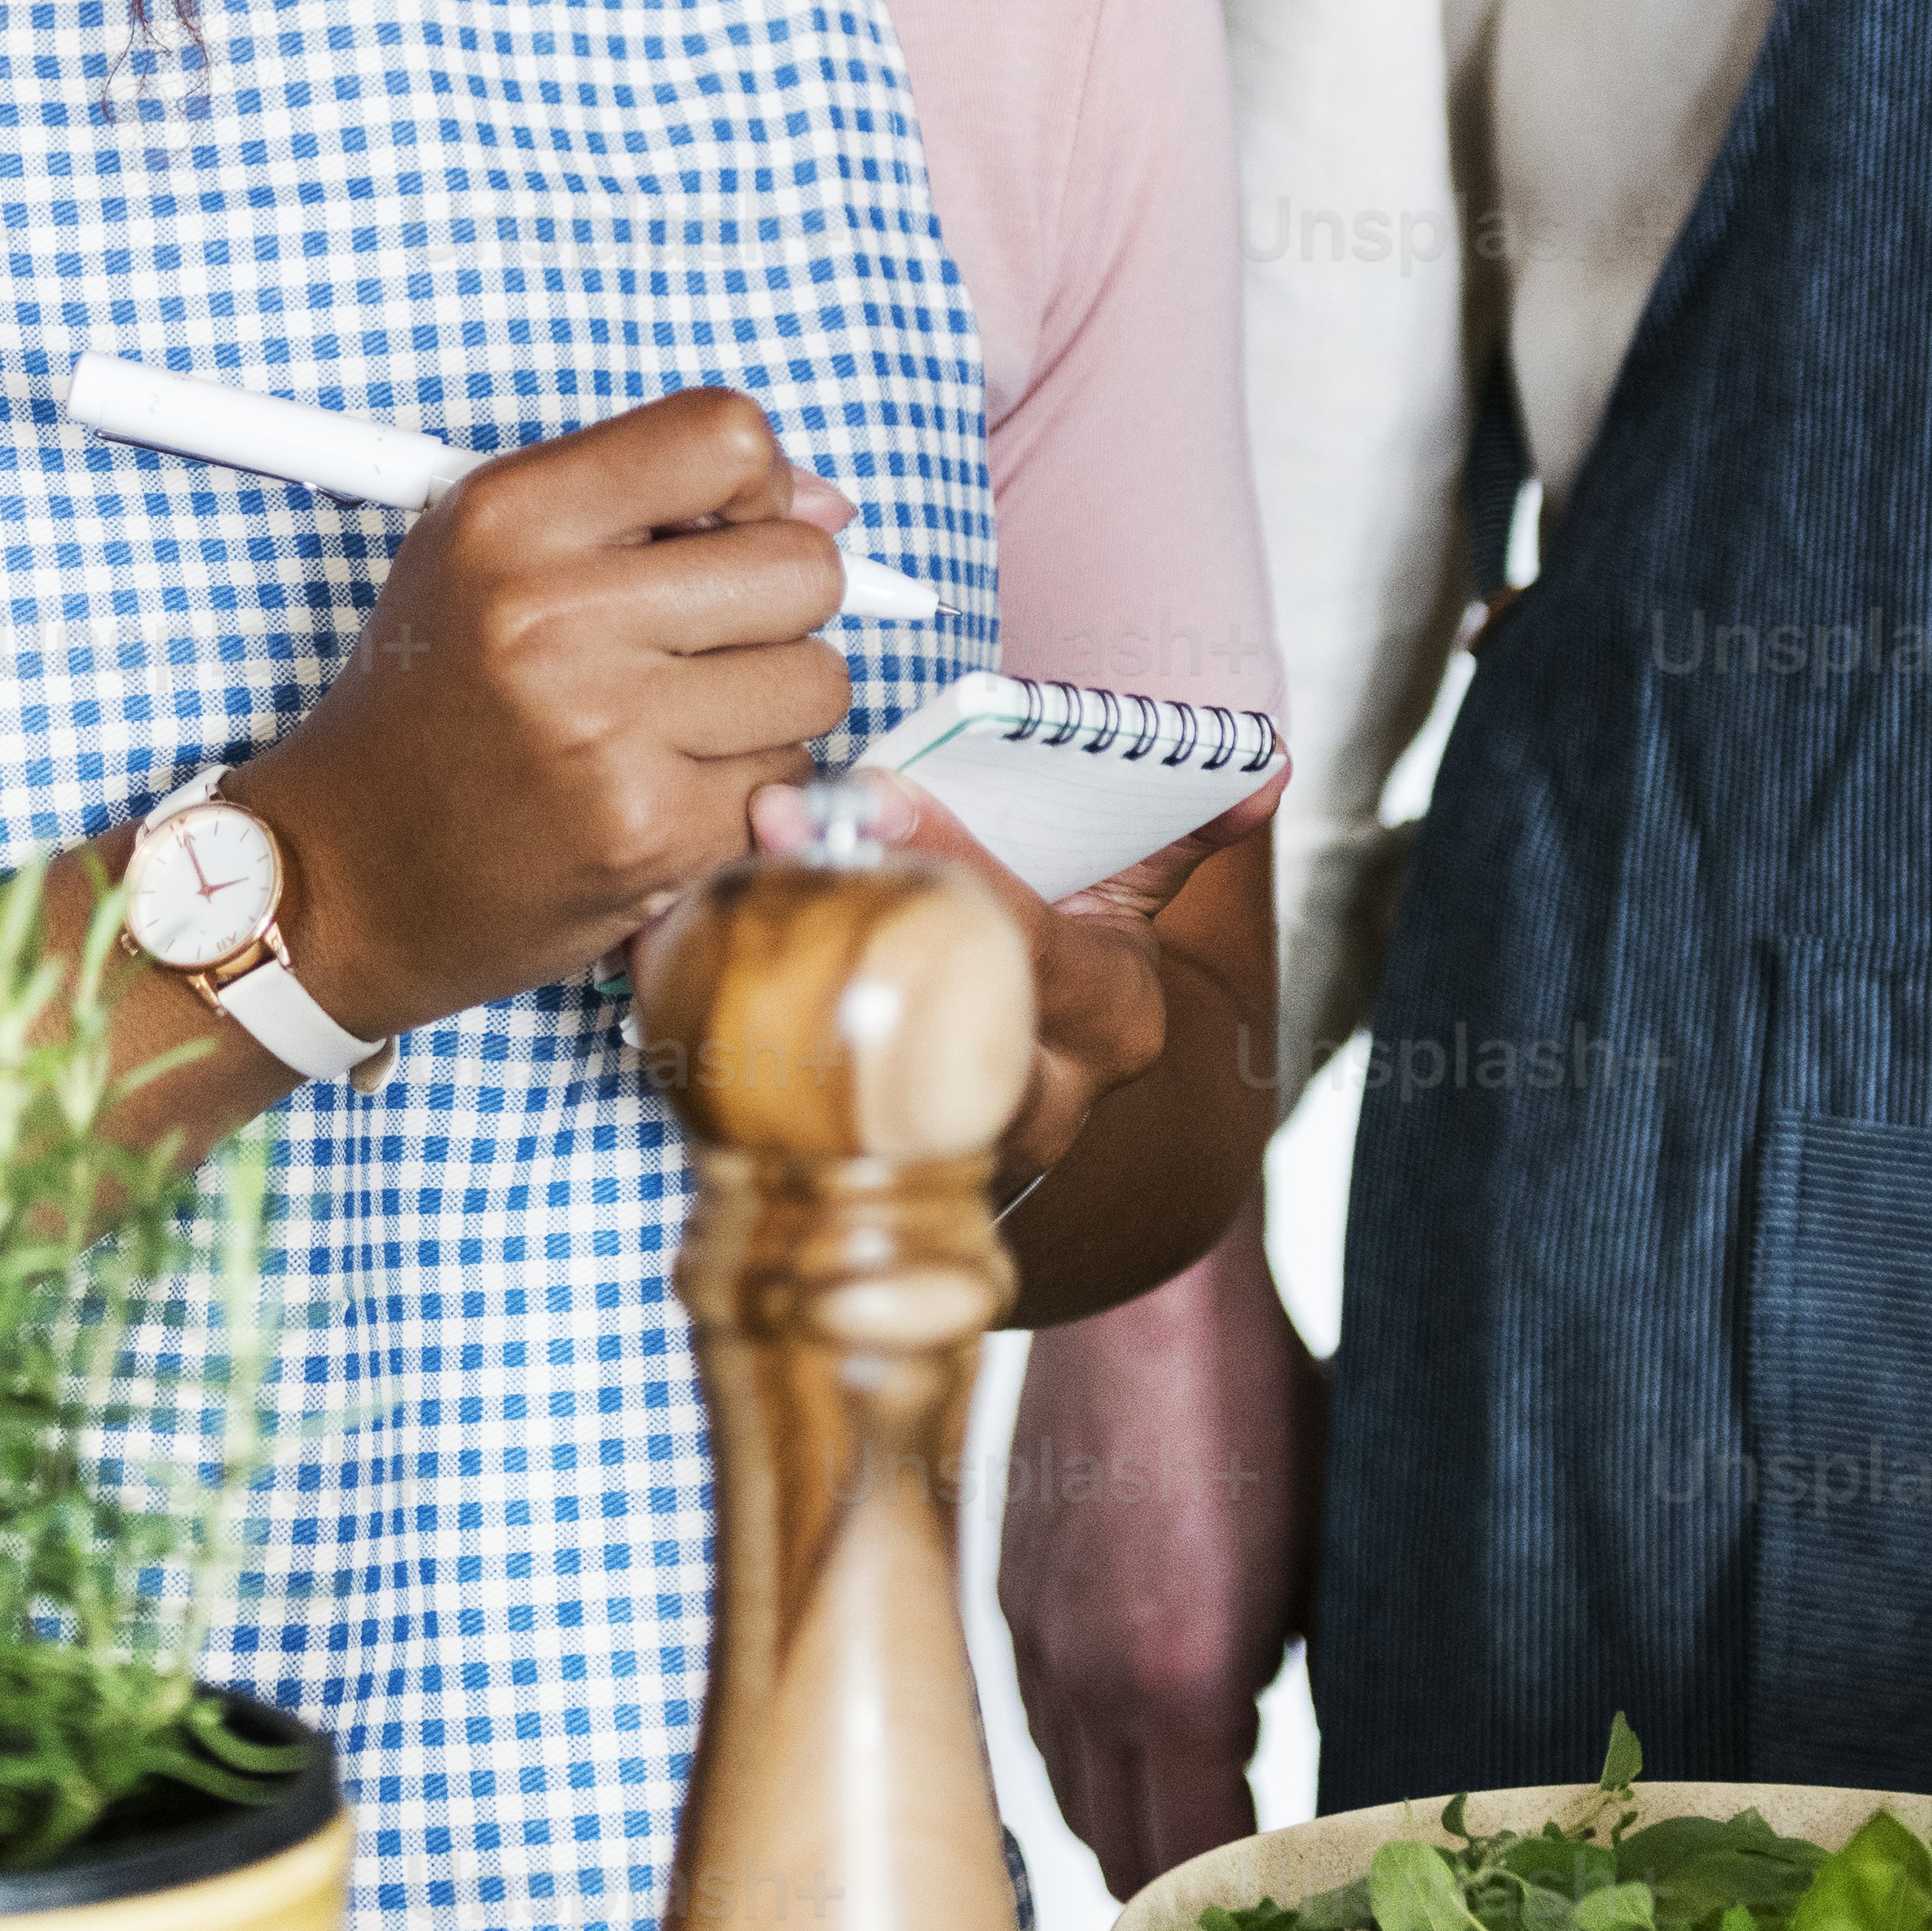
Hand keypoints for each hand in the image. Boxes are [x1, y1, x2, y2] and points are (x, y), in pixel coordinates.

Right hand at [232, 389, 859, 1041]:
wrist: (350, 875)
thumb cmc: (434, 702)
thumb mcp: (493, 553)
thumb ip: (654, 500)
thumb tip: (835, 506)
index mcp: (507, 519)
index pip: (727, 437)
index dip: (756, 488)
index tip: (720, 537)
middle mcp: (552, 617)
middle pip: (803, 566)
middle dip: (778, 607)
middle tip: (701, 645)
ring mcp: (606, 733)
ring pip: (818, 681)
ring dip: (771, 707)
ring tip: (675, 724)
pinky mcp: (650, 835)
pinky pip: (789, 781)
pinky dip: (747, 792)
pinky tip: (664, 791)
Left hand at [742, 755, 1286, 1200]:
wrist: (1024, 1102)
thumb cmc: (1063, 969)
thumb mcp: (1126, 903)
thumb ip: (1180, 832)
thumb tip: (1267, 765)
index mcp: (1113, 1020)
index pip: (1034, 938)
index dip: (957, 858)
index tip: (878, 785)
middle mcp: (1039, 1099)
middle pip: (938, 1000)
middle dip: (851, 900)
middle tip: (775, 817)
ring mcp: (946, 1147)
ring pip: (851, 1054)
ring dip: (779, 957)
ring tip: (719, 870)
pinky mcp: (859, 1165)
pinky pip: (776, 1091)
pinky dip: (720, 1016)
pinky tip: (664, 944)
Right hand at [994, 1195, 1323, 1896]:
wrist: (1147, 1290)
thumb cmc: (1263, 1408)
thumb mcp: (1336, 1557)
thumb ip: (1328, 1676)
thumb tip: (1350, 1755)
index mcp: (1182, 1683)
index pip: (1191, 1863)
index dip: (1234, 1910)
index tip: (1283, 1923)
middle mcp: (1088, 1679)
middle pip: (1114, 1852)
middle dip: (1177, 1892)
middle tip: (1244, 1899)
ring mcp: (1034, 1636)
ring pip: (1064, 1792)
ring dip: (1123, 1826)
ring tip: (1191, 1829)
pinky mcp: (1006, 1590)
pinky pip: (1035, 1719)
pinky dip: (1082, 1753)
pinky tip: (1132, 1733)